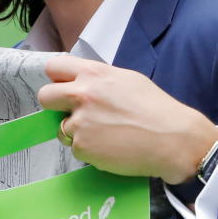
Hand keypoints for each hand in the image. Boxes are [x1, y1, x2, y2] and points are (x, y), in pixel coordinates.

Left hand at [37, 56, 217, 184]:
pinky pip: (76, 148)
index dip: (57, 79)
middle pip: (45, 96)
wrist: (172, 139)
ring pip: (62, 127)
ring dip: (77, 132)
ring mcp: (80, 122)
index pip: (54, 67)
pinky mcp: (82, 146)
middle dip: (55, 105)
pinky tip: (111, 148)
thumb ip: (99, 80)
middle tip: (74, 113)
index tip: (64, 87)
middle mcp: (82, 95)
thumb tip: (82, 83)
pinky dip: (90, 150)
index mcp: (93, 74)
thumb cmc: (156, 109)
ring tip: (106, 134)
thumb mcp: (127, 80)